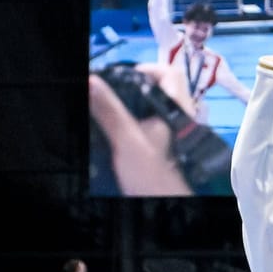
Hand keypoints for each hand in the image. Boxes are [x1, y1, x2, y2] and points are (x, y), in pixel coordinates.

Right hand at [88, 70, 193, 195]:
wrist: (165, 203)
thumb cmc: (153, 177)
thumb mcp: (126, 139)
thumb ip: (109, 110)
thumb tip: (91, 81)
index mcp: (177, 111)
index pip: (172, 73)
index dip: (149, 68)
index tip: (128, 76)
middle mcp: (181, 120)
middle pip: (163, 88)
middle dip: (137, 86)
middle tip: (116, 91)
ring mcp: (175, 133)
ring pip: (157, 107)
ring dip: (136, 104)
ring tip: (115, 108)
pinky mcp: (167, 146)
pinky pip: (153, 123)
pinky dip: (138, 119)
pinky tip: (122, 127)